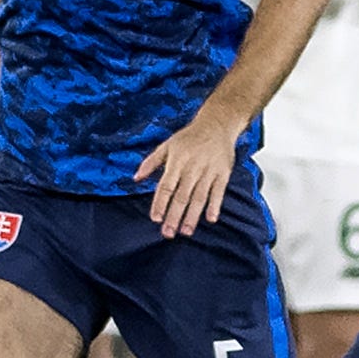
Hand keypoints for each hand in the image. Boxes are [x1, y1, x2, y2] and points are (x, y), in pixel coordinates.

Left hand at [133, 113, 242, 237]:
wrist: (217, 124)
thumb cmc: (189, 136)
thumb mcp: (167, 145)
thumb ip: (151, 162)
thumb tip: (136, 178)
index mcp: (176, 161)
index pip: (166, 186)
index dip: (160, 203)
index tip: (156, 219)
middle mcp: (192, 167)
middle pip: (182, 196)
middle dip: (174, 216)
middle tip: (168, 233)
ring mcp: (208, 171)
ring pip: (199, 197)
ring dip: (192, 216)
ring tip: (186, 231)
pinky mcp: (223, 173)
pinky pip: (218, 192)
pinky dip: (215, 205)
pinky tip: (211, 219)